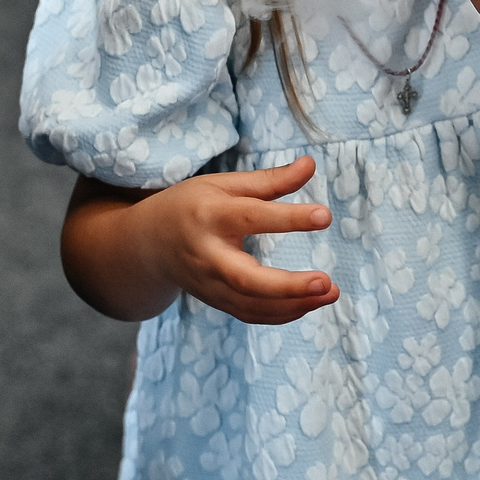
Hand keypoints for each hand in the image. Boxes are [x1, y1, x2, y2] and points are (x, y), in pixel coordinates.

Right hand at [138, 156, 340, 323]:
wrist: (147, 245)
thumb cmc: (190, 205)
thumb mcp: (223, 184)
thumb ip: (269, 180)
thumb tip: (311, 164)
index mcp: (210, 216)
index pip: (252, 217)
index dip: (289, 218)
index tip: (325, 216)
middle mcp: (208, 256)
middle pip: (245, 279)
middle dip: (288, 286)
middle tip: (325, 282)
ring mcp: (210, 285)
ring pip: (251, 305)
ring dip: (294, 304)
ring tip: (331, 293)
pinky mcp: (216, 302)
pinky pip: (251, 315)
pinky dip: (283, 314)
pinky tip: (311, 303)